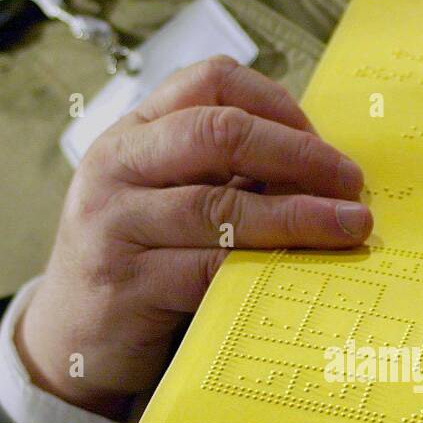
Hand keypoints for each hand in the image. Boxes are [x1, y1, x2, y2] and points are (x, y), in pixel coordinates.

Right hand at [19, 56, 371, 418]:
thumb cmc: (141, 265)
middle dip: (298, 154)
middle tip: (352, 183)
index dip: (279, 104)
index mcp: (134, 132)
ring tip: (349, 227)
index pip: (211, 81)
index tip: (324, 142)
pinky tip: (302, 275)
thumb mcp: (173, 202)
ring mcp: (114, 225)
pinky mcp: (125, 286)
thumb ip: (228, 178)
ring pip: (219, 206)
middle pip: (218, 132)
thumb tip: (326, 169)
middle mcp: (116, 166)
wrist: (70, 342)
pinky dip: (264, 269)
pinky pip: (208, 272)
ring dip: (298, 216)